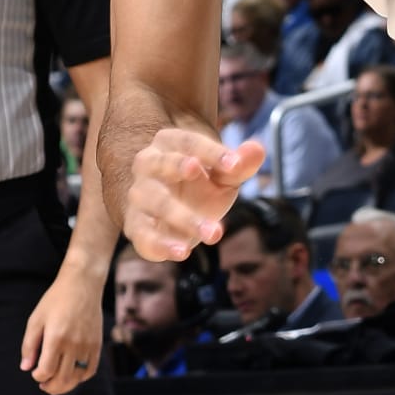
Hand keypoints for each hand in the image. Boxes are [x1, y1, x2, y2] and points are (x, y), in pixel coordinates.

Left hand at [20, 271, 106, 394]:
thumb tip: (26, 368)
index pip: (46, 371)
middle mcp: (73, 344)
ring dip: (65, 385)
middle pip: (62, 379)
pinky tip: (72, 374)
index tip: (35, 373)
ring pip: (77, 378)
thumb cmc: (55, 301)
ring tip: (56, 382)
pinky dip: (81, 377)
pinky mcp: (97, 345)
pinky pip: (90, 370)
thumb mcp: (36, 320)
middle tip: (44, 386)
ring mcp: (87, 346)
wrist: (82, 286)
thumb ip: (29, 345)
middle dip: (50, 387)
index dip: (38, 377)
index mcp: (55, 338)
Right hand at [124, 130, 263, 260]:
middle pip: (163, 163)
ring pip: (157, 202)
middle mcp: (147, 165)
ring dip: (185, 218)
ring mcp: (139, 196)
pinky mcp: (136, 226)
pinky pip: (143, 234)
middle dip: (181, 168)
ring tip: (214, 233)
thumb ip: (239, 165)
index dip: (212, 152)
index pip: (188, 142)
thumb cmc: (199, 187)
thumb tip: (258, 149)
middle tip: (200, 172)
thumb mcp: (223, 176)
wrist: (170, 215)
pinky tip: (184, 252)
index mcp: (169, 145)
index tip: (236, 165)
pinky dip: (161, 245)